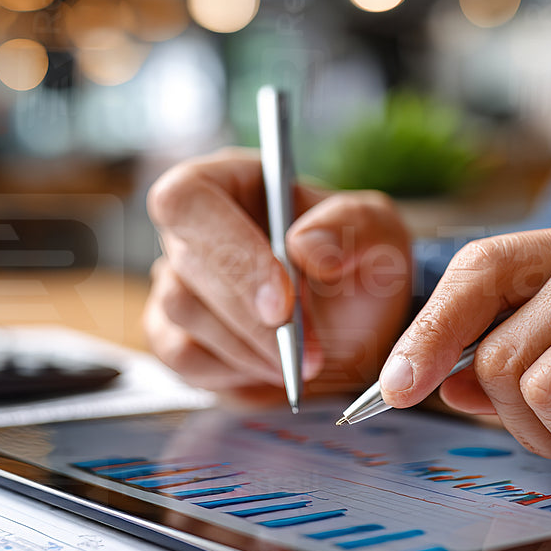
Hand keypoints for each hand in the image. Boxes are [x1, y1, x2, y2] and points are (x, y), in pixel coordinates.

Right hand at [144, 149, 413, 400]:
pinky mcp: (172, 335)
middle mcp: (191, 228)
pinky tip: (273, 365)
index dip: (227, 248)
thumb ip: (350, 224)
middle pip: (185, 265)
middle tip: (309, 352)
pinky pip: (183, 357)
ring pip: (181, 314)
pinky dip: (234, 370)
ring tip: (303, 359)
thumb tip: (304, 247)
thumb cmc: (357, 267)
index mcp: (226, 181)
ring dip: (250, 346)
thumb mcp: (378, 232)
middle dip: (252, 318)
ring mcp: (175, 281)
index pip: (188, 199)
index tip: (283, 299)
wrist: (356, 330)